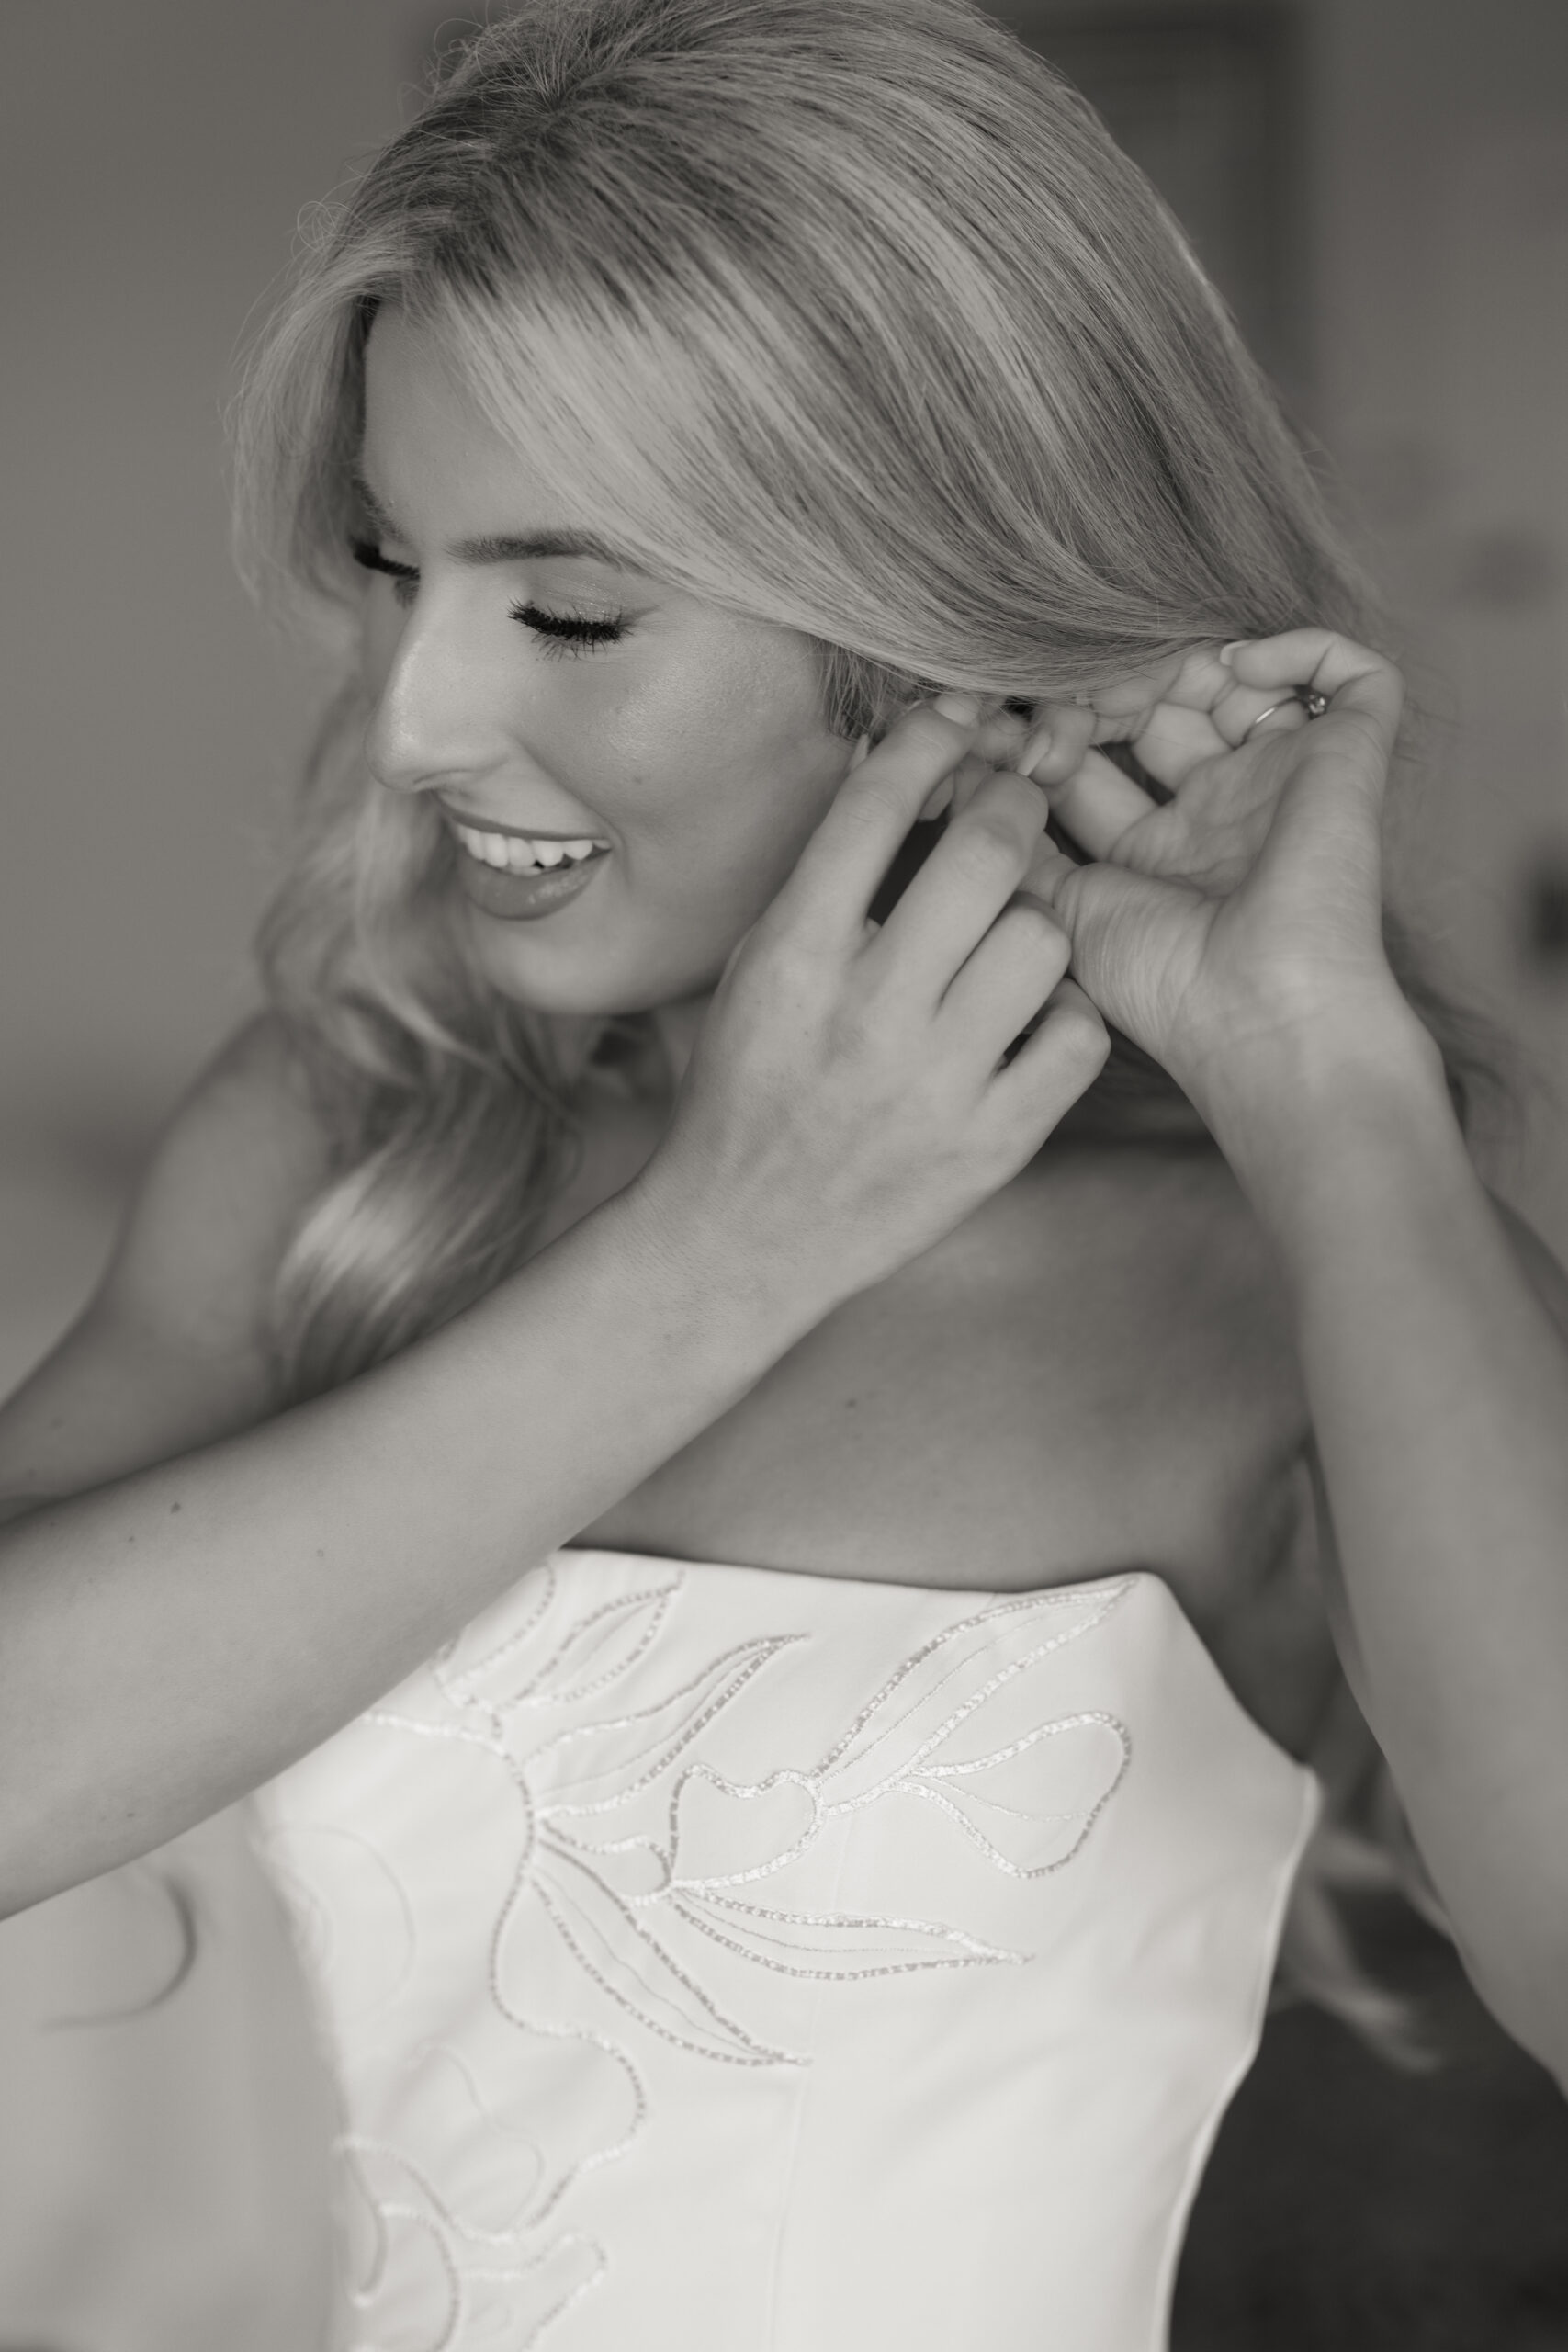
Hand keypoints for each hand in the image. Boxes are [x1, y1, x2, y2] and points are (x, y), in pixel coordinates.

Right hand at [646, 694, 1109, 1307]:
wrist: (743, 1233)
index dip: (930, 740)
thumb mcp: (758, 970)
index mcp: (794, 958)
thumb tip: (898, 766)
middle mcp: (867, 1014)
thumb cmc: (750, 1085)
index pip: (876, 807)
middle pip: (987, 854)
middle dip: (1013, 804)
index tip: (956, 723)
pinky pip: (1078, 1039)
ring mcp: (935, 1085)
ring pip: (1044, 942)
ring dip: (1038, 923)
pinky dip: (1066, 1017)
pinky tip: (1032, 1020)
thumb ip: (824, 881)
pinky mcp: (991, 1145)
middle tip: (1015, 804)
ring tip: (1012, 935)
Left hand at [1013, 631, 1420, 1129]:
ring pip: (1233, 674)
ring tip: (1121, 688)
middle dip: (1093, 693)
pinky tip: (1232, 669)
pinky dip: (1297, 646)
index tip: (994, 739)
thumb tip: (965, 779)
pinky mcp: (1351, 757)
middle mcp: (1220, 808)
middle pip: (1156, 704)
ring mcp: (1285, 780)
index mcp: (1157, 847)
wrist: (1259, 1016)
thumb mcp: (1058, 906)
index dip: (1046, 731)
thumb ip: (1013, 844)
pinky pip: (1351, 674)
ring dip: (1167, 660)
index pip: (1095, 754)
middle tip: (1049, 716)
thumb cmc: (1164, 983)